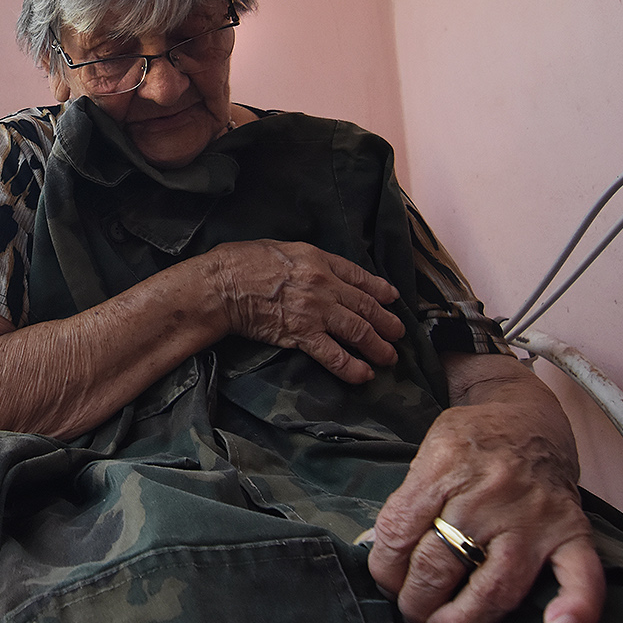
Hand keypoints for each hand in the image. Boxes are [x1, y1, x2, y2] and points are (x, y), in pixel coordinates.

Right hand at [207, 241, 405, 383]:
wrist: (223, 286)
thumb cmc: (243, 262)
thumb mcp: (282, 248)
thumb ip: (306, 260)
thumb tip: (316, 270)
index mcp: (319, 259)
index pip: (359, 276)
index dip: (379, 289)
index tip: (392, 298)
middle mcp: (324, 285)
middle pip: (366, 306)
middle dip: (387, 322)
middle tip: (398, 333)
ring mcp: (316, 311)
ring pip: (358, 330)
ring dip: (378, 346)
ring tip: (389, 358)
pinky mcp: (302, 335)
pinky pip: (334, 354)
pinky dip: (352, 367)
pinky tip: (364, 374)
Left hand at [366, 379, 603, 622]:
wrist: (530, 415)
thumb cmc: (472, 440)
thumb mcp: (427, 452)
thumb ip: (406, 503)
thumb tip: (377, 552)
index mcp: (445, 465)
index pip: (399, 533)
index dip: (383, 569)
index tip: (385, 583)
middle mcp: (489, 492)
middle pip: (439, 565)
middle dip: (415, 601)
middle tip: (411, 611)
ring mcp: (533, 515)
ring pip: (495, 587)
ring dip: (462, 622)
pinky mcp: (572, 530)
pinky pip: (582, 576)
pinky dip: (577, 607)